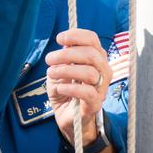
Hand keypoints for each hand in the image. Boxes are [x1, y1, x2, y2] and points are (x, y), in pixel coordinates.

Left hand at [46, 29, 111, 146]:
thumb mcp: (60, 68)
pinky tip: (59, 88)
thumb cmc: (65, 89)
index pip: (92, 39)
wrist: (67, 117)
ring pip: (90, 72)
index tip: (59, 39)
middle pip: (91, 54)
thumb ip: (64, 56)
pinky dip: (70, 88)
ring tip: (51, 74)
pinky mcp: (96, 104)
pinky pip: (88, 92)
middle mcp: (103, 71)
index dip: (76, 35)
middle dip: (66, 54)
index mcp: (96, 58)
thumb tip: (65, 43)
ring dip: (66, 70)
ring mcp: (101, 88)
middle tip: (49, 59)